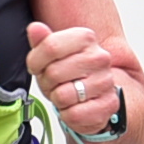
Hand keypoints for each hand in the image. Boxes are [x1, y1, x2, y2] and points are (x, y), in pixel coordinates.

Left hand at [26, 19, 138, 133]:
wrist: (91, 96)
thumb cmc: (69, 74)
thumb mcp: (51, 55)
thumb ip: (42, 41)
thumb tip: (35, 28)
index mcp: (85, 38)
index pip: (50, 46)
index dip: (36, 62)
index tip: (38, 67)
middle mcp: (99, 57)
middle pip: (54, 72)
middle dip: (47, 83)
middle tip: (55, 84)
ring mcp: (105, 81)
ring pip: (63, 95)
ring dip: (58, 100)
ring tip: (66, 95)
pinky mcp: (108, 105)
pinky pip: (74, 114)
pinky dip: (68, 115)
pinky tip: (75, 107)